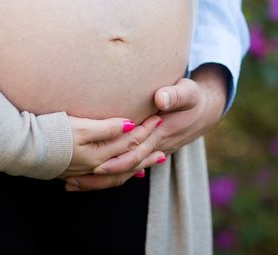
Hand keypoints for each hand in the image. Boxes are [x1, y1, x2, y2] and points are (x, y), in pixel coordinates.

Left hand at [78, 64, 228, 188]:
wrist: (205, 111)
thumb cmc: (193, 98)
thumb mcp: (188, 92)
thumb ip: (175, 95)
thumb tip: (160, 98)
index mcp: (160, 134)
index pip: (136, 152)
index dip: (117, 161)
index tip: (97, 166)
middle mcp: (154, 148)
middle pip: (126, 169)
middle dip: (100, 178)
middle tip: (74, 181)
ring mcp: (150, 152)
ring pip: (125, 173)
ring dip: (100, 182)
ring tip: (72, 185)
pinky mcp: (147, 152)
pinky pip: (127, 169)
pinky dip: (108, 176)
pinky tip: (87, 179)